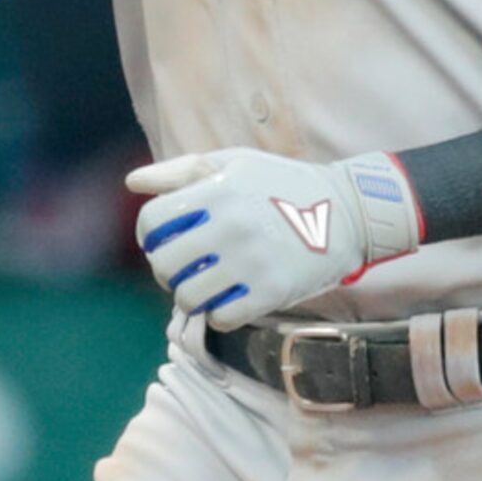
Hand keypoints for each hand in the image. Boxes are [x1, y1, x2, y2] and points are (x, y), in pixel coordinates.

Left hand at [126, 148, 421, 329]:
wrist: (348, 211)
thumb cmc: (283, 184)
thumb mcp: (235, 163)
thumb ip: (180, 171)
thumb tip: (132, 182)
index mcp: (218, 190)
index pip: (152, 222)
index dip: (148, 234)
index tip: (162, 240)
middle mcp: (232, 226)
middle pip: (164, 264)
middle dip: (167, 269)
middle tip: (185, 267)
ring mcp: (252, 262)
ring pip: (188, 297)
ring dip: (192, 294)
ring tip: (208, 283)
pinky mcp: (272, 291)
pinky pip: (221, 317)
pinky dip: (220, 312)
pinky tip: (232, 297)